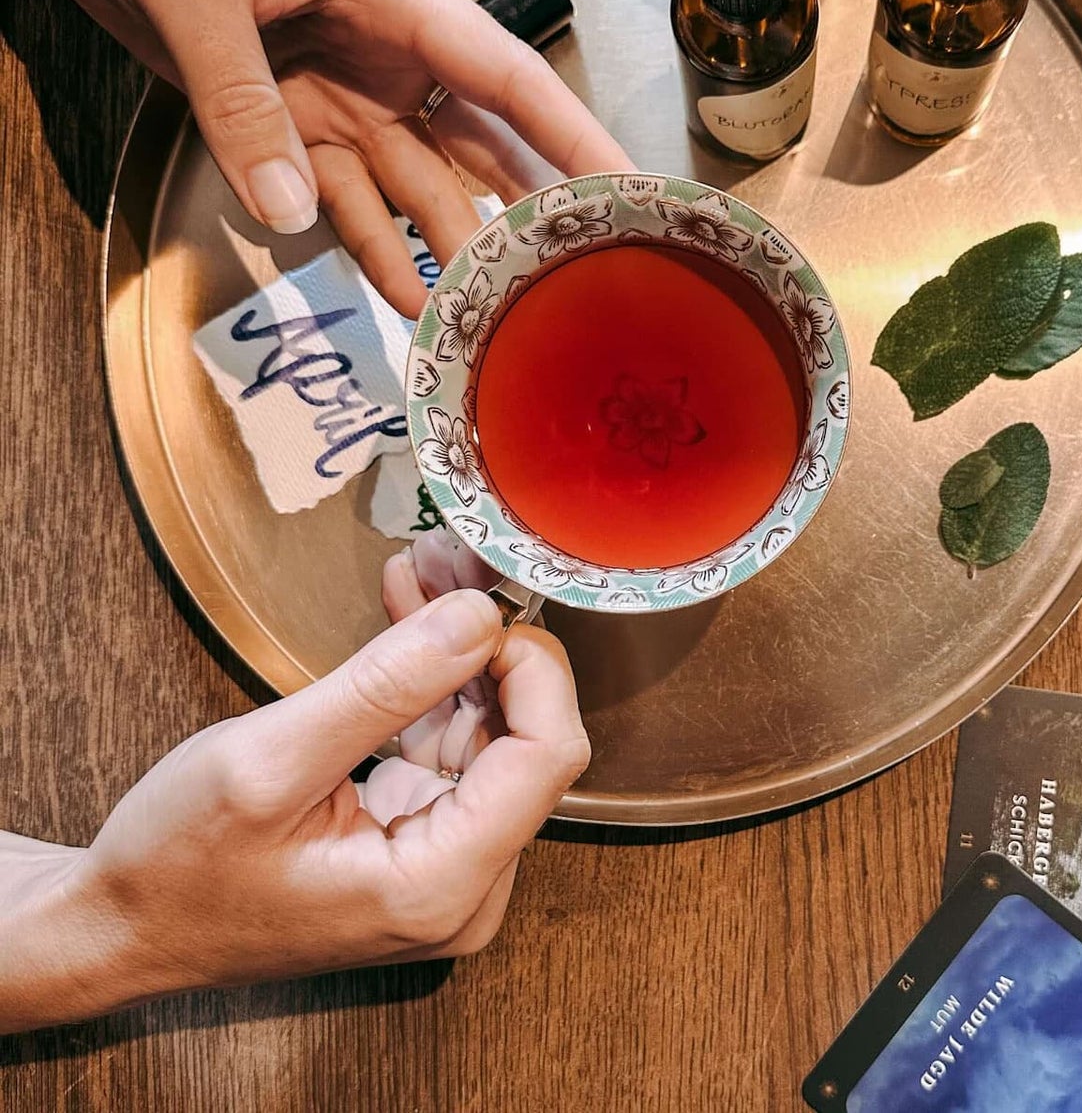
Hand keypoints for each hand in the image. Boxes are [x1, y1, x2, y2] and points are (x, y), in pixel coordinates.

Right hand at [0, 531, 587, 1029]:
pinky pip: (455, 748)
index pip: (548, 756)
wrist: (124, 928)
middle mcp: (466, 889)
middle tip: (448, 563)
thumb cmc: (176, 867)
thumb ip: (385, 687)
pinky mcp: (425, 844)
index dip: (531, 667)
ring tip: (422, 573)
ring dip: (460, 652)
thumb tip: (479, 615)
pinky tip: (408, 617)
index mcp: (440, 885)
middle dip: (490, 645)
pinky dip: (433, 683)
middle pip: (529, 741)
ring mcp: (448, 869)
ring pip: (494, 735)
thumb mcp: (268, 761)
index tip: (480, 602)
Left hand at [4, 0, 627, 315]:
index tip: (632, 190)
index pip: (508, 76)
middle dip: (530, 211)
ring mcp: (341, 94)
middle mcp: (384, 53)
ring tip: (491, 313)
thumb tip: (290, 208)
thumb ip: (238, 95)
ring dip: (452, 248)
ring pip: (420, 186)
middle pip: (482, 146)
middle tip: (574, 278)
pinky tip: (407, 296)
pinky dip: (373, 247)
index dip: (576, 137)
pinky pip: (345, 200)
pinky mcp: (291, 125)